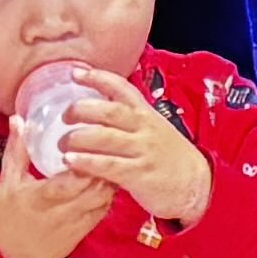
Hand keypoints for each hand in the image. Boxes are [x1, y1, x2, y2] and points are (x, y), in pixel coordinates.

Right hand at [0, 124, 120, 257]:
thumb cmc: (7, 218)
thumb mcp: (8, 182)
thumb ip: (16, 150)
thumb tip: (18, 119)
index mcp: (42, 197)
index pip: (72, 181)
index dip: (86, 163)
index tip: (89, 144)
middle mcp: (62, 212)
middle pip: (95, 190)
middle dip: (103, 169)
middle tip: (106, 148)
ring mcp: (75, 225)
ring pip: (103, 201)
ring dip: (108, 181)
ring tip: (108, 161)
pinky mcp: (82, 233)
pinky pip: (102, 212)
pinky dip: (107, 196)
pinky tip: (106, 182)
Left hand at [58, 78, 210, 227]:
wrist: (195, 184)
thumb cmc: (168, 156)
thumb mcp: (153, 129)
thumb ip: (129, 120)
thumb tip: (95, 109)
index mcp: (145, 113)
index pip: (121, 87)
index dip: (97, 77)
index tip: (75, 73)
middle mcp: (144, 127)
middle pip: (108, 111)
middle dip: (81, 110)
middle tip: (64, 117)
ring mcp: (142, 150)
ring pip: (105, 137)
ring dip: (77, 138)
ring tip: (61, 144)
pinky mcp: (139, 174)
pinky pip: (108, 165)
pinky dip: (86, 162)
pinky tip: (70, 162)